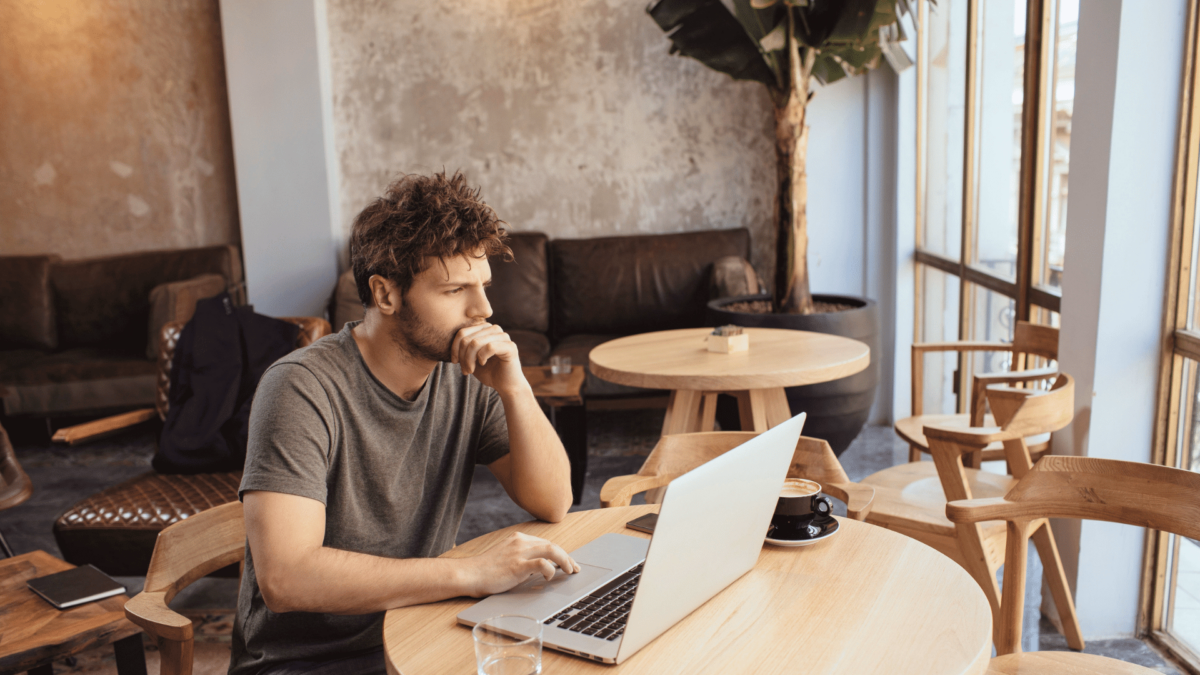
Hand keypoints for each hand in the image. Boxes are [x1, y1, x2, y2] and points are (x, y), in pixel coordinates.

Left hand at [451, 323, 525, 393]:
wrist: (505, 386)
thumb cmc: (488, 371)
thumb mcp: (470, 358)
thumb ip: (463, 348)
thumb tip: (448, 341)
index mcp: (484, 329)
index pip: (462, 332)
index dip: (455, 348)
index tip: (454, 362)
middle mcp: (494, 329)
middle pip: (468, 338)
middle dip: (462, 356)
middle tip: (465, 370)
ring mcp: (503, 336)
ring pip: (476, 342)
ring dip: (469, 359)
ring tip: (470, 370)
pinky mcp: (510, 346)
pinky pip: (489, 347)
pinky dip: (482, 357)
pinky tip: (482, 364)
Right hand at [463, 532, 580, 597]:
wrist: (470, 574)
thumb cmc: (486, 571)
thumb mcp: (507, 559)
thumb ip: (523, 559)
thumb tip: (542, 567)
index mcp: (518, 539)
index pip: (546, 543)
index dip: (560, 553)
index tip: (568, 562)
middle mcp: (520, 542)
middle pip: (552, 545)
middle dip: (566, 557)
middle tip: (574, 568)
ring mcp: (519, 552)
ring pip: (551, 550)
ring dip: (564, 560)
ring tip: (569, 571)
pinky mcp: (517, 565)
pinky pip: (541, 563)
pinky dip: (550, 569)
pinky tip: (549, 576)